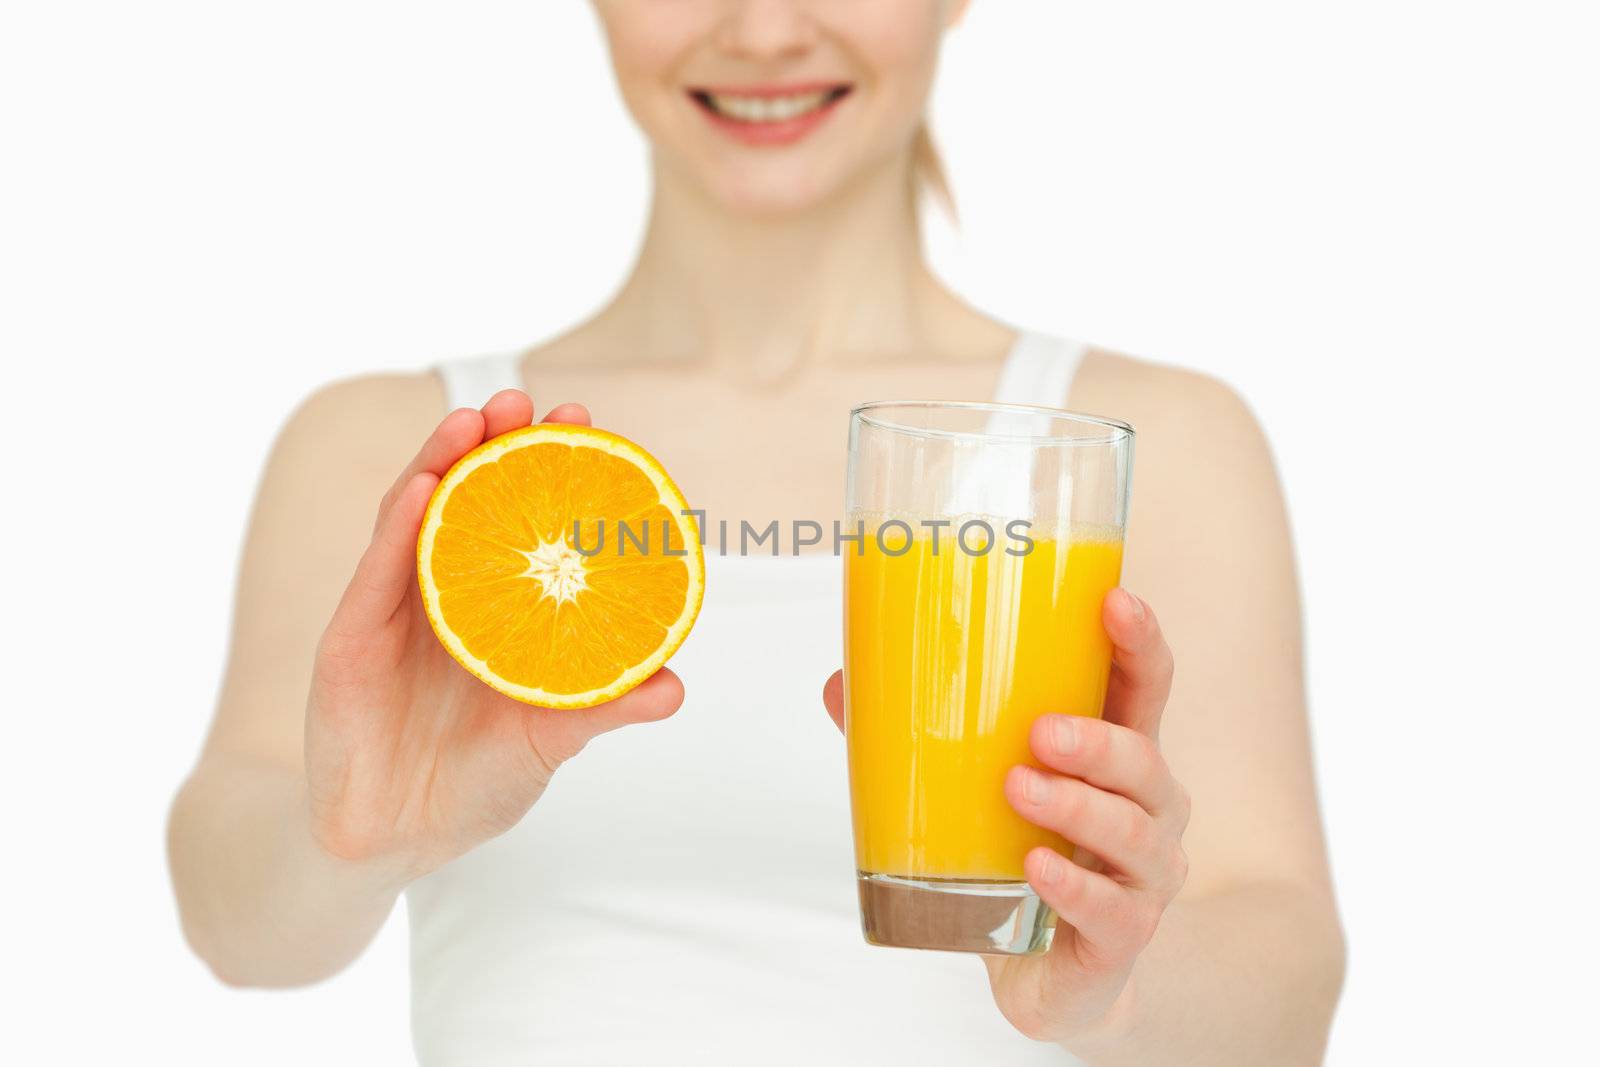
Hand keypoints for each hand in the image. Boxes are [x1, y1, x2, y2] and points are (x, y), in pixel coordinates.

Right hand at [306, 390, 683, 881]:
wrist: (395, 843)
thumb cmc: (475, 782)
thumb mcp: (551, 738)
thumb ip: (605, 705)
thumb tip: (674, 685)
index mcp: (490, 607)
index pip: (518, 520)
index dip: (547, 469)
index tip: (586, 424)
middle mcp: (440, 595)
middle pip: (465, 500)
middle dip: (495, 444)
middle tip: (531, 400)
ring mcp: (390, 612)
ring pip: (413, 518)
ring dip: (440, 462)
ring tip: (476, 418)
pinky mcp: (348, 643)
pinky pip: (374, 574)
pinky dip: (397, 528)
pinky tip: (423, 487)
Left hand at [821, 587, 1186, 1045]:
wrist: (1045, 973)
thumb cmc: (1021, 855)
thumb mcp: (974, 790)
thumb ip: (916, 738)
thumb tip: (838, 681)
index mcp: (1117, 754)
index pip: (1145, 686)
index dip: (1139, 641)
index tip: (1112, 602)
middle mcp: (1147, 808)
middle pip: (1144, 760)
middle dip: (1097, 740)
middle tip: (1040, 730)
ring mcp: (1144, 877)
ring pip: (1132, 833)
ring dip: (1077, 807)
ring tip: (1017, 787)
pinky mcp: (1124, 938)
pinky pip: (1114, 912)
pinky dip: (1073, 887)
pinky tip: (1035, 868)